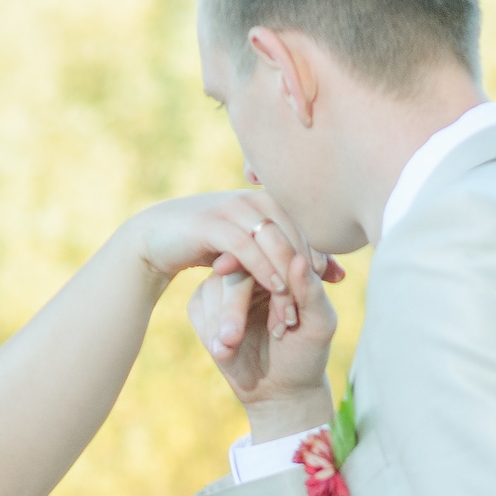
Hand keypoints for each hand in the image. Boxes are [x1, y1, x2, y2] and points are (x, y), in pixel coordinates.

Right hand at [126, 190, 343, 305]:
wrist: (156, 239)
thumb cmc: (204, 245)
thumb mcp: (248, 250)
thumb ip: (284, 256)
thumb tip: (333, 271)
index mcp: (268, 201)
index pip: (306, 226)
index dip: (323, 252)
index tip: (339, 280)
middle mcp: (255, 199)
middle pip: (294, 231)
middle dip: (308, 264)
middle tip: (322, 294)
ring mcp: (234, 208)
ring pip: (274, 239)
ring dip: (288, 270)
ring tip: (300, 296)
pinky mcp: (214, 223)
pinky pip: (246, 246)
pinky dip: (264, 266)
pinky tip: (276, 287)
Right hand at [187, 213, 338, 420]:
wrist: (283, 392)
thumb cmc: (306, 355)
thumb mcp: (319, 324)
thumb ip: (312, 292)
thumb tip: (298, 259)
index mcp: (280, 267)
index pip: (265, 252)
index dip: (268, 277)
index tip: (283, 314)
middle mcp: (250, 274)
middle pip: (233, 268)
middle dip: (241, 304)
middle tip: (266, 333)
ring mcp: (226, 293)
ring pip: (211, 288)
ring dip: (227, 320)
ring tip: (239, 345)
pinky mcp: (206, 315)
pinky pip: (198, 310)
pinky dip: (210, 331)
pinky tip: (226, 351)